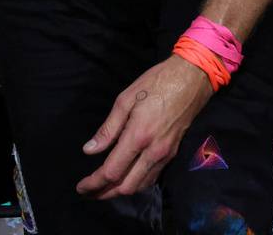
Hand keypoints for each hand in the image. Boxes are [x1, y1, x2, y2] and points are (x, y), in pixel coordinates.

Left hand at [76, 55, 214, 199]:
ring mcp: (165, 155)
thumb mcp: (125, 99)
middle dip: (105, 193)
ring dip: (120, 192)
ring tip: (104, 189)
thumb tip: (89, 150)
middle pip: (126, 187)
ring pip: (140, 186)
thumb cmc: (156, 83)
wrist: (191, 80)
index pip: (112, 171)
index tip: (81, 187)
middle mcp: (153, 151)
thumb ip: (108, 128)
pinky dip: (136, 184)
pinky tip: (126, 179)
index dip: (94, 183)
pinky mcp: (172, 153)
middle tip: (88, 192)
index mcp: (138, 136)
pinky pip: (152, 177)